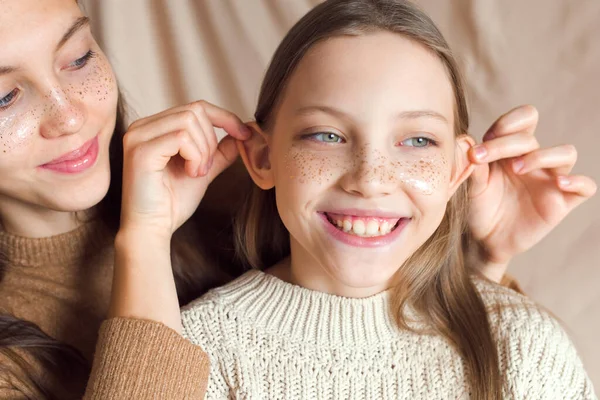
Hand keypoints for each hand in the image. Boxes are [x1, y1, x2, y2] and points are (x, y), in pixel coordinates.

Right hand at [120, 100, 250, 238]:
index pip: (195, 107)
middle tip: (206, 168)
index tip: (244, 133)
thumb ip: (219, 151)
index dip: (224, 117)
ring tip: (197, 173)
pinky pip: (181, 138)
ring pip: (189, 121)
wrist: (152, 229)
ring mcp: (138, 136)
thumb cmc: (171, 203)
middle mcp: (142, 127)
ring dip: (203, 150)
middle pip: (194, 110)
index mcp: (154, 127)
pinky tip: (191, 174)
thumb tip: (241, 132)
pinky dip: (195, 156)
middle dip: (211, 140)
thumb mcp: (203, 170)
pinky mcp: (140, 150)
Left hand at [467, 105, 596, 281]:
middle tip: (482, 157)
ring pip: (566, 153)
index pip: (524, 119)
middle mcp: (534, 160)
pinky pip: (585, 186)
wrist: (484, 240)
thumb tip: (465, 140)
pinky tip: (558, 184)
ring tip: (517, 169)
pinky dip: (577, 181)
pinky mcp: (562, 202)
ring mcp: (550, 179)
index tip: (481, 145)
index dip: (506, 123)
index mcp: (512, 149)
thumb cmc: (479, 207)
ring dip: (542, 156)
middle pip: (532, 138)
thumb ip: (471, 164)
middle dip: (506, 144)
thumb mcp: (471, 184)